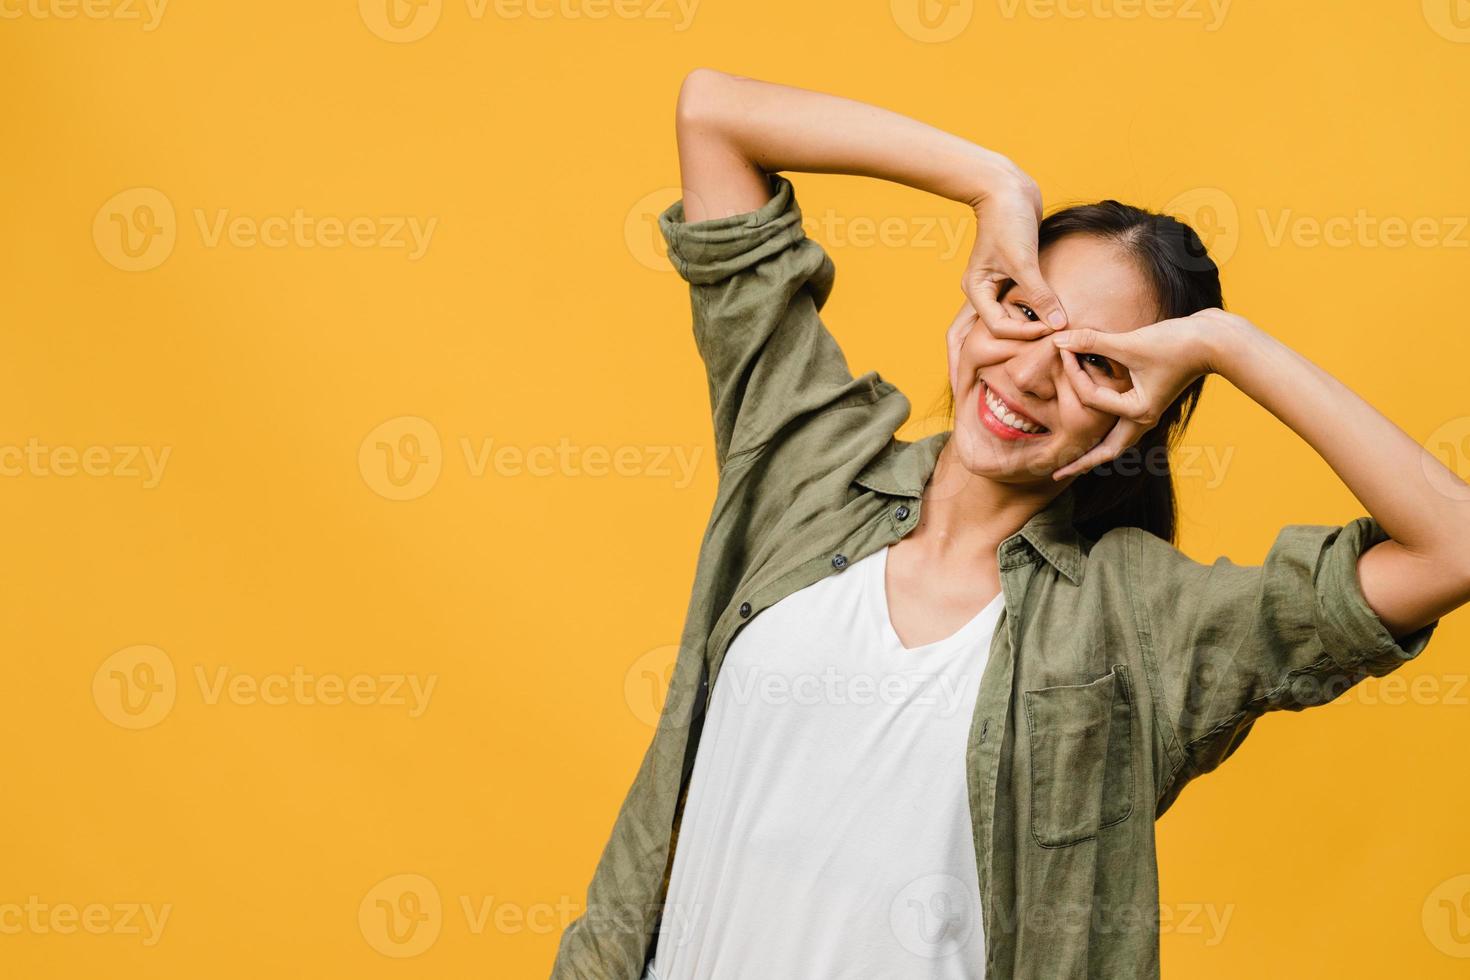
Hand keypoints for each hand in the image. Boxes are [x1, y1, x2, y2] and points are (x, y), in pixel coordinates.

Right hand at [960, 167, 1067, 341]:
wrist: (1007, 187)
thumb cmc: (1008, 219)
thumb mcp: (1023, 261)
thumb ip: (1040, 294)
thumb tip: (1059, 324)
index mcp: (978, 290)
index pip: (998, 327)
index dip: (1025, 331)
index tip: (1051, 328)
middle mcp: (985, 291)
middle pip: (1001, 327)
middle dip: (1021, 338)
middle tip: (1044, 344)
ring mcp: (999, 283)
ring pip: (1014, 315)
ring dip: (1031, 324)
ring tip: (1052, 333)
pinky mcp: (1015, 273)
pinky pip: (1025, 299)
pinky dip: (1038, 308)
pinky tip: (1054, 312)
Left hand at [1048, 308, 1240, 479]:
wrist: (1215, 340)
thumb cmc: (1176, 342)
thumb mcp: (1131, 343)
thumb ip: (1093, 343)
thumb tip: (1059, 341)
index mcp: (1138, 412)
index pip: (1092, 398)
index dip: (1073, 371)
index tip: (1061, 349)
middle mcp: (1143, 419)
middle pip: (1106, 451)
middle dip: (1080, 462)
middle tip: (1055, 474)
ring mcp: (1147, 413)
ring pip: (1117, 442)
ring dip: (1095, 451)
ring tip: (1075, 461)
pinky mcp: (1150, 402)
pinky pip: (1123, 426)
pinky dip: (1107, 431)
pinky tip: (1096, 430)